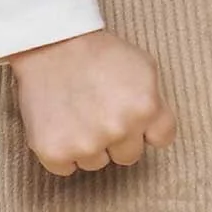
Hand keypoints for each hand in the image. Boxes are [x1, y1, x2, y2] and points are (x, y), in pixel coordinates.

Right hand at [7, 28, 177, 176]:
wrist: (51, 43)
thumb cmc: (98, 53)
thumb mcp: (144, 68)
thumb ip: (156, 102)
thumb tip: (154, 132)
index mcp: (145, 107)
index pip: (161, 139)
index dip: (147, 127)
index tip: (133, 117)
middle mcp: (118, 128)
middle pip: (128, 156)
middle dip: (118, 139)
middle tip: (99, 112)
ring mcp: (85, 143)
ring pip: (96, 163)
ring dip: (88, 145)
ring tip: (76, 113)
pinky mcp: (54, 151)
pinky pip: (66, 168)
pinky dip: (61, 152)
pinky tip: (59, 125)